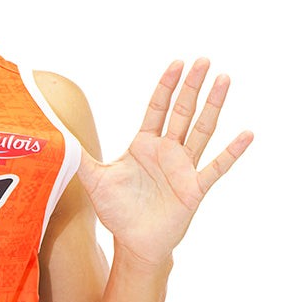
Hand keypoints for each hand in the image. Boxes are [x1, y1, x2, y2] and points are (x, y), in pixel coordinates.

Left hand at [77, 59, 252, 266]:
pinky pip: (216, 167)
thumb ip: (80, 157)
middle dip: (192, 86)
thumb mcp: (95, 180)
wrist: (134, 242)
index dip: (166, 86)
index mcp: (145, 144)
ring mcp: (184, 168)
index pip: (158, 108)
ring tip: (225, 80)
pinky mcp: (194, 188)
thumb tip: (56, 138)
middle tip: (204, 60)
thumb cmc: (117, 210)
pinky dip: (232, 152)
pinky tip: (246, 134)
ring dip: (214, 106)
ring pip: (202, 131)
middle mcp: (168, 151)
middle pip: (182, 112)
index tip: (177, 63)